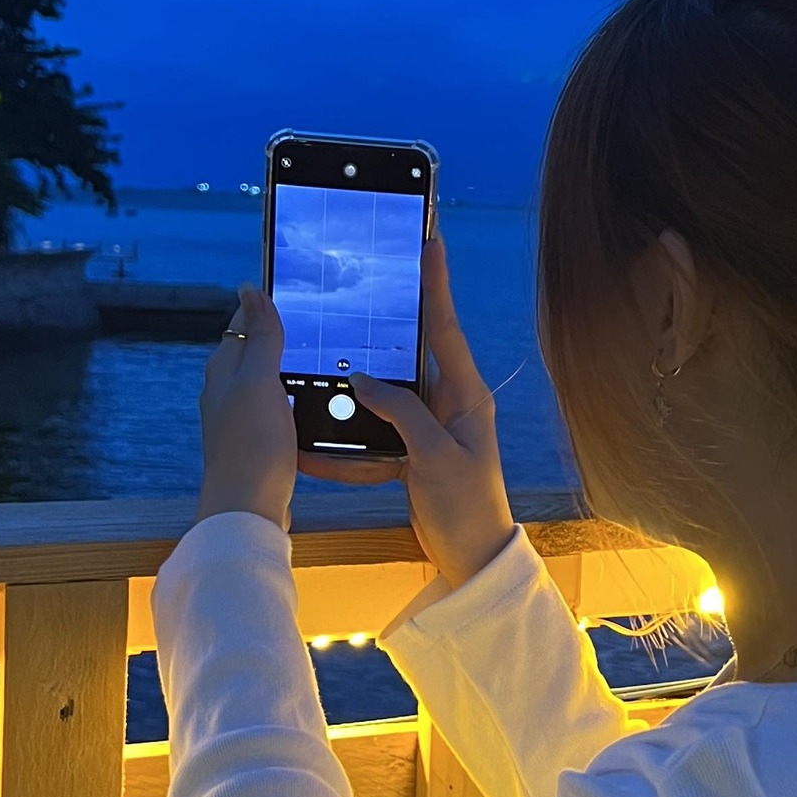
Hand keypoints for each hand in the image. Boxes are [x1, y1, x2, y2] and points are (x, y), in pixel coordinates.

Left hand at [197, 285, 295, 530]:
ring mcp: (239, 418)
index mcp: (223, 371)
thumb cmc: (251, 445)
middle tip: (310, 320)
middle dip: (274, 334)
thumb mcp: (259, 382)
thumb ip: (261, 337)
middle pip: (250, 351)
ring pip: (262, 379)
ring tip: (317, 355)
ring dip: (284, 365)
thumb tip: (250, 289)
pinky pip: (272, 405)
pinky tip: (309, 401)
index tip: (289, 291)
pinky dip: (288, 394)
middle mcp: (225, 391)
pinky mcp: (255, 440)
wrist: (247, 507)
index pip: (242, 325)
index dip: (261, 307)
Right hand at [301, 236, 514, 589]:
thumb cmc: (467, 506)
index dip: (435, 284)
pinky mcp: (412, 447)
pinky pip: (378, 424)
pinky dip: (353, 421)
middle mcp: (451, 400)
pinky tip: (324, 417)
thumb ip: (403, 413)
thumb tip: (363, 380)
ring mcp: (431, 423)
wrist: (471, 556)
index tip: (429, 240)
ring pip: (389, 383)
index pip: (445, 327)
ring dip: (362, 370)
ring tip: (332, 340)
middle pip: (414, 346)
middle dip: (390, 315)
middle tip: (367, 276)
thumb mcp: (437, 456)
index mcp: (467, 393)